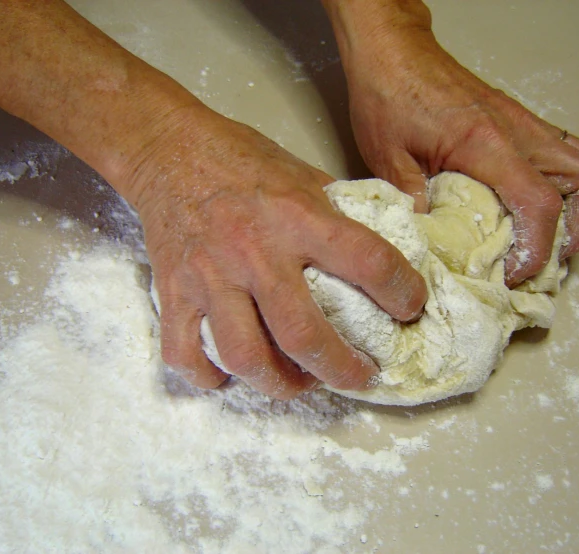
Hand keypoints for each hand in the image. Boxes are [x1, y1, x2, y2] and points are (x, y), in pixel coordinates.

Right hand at [126, 107, 427, 398]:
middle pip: (304, 334)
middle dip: (343, 368)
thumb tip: (382, 240)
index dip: (401, 292)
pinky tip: (229, 376)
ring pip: (245, 356)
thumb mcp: (301, 172)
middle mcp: (254, 251)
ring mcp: (209, 276)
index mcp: (296, 215)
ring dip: (281, 385)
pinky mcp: (172, 291)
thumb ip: (337, 210)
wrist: (167, 148)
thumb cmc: (240, 159)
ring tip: (302, 383)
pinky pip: (184, 353)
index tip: (410, 308)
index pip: (366, 260)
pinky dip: (208, 376)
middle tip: (362, 376)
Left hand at [339, 17, 578, 285]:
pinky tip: (536, 201)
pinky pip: (564, 150)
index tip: (514, 275)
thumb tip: (432, 240)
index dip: (535, 249)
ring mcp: (523, 123)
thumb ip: (413, 200)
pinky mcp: (517, 120)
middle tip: (546, 262)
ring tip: (552, 238)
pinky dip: (564, 181)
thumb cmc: (387, 95)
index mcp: (485, 144)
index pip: (537, 203)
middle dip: (575, 231)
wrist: (391, 50)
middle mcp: (517, 132)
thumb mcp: (388, 157)